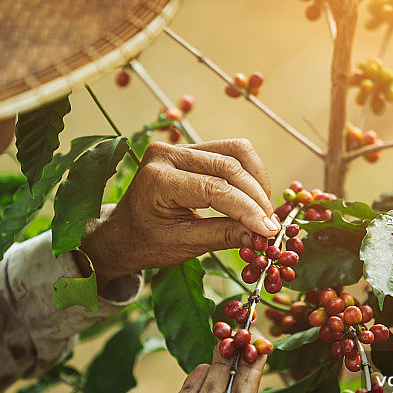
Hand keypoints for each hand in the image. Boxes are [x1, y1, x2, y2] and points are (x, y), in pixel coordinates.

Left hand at [79, 139, 277, 287]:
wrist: (122, 233)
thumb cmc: (146, 243)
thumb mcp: (184, 245)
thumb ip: (224, 236)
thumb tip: (264, 236)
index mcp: (157, 180)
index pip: (214, 188)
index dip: (247, 209)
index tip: (269, 232)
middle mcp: (166, 154)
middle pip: (229, 165)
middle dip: (256, 197)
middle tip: (270, 227)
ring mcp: (178, 147)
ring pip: (235, 152)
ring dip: (257, 181)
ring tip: (264, 212)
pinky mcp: (189, 149)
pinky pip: (229, 152)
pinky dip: (248, 174)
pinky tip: (254, 198)